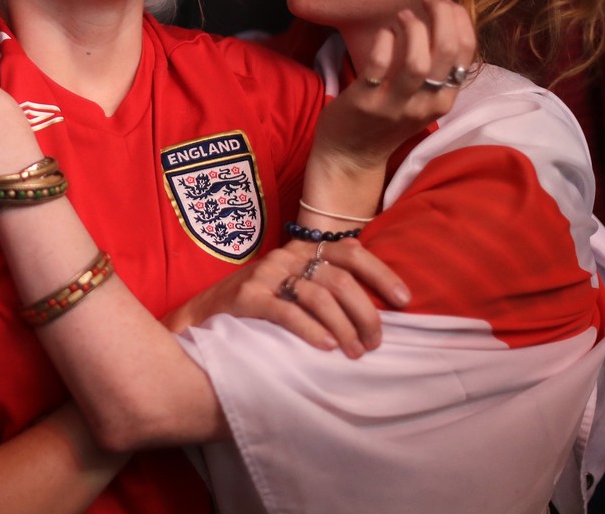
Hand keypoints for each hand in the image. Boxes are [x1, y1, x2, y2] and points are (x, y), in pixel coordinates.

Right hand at [165, 239, 408, 358]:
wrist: (201, 316)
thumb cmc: (257, 307)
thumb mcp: (292, 287)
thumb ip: (325, 287)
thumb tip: (375, 311)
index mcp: (302, 250)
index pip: (350, 251)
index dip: (381, 274)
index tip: (403, 301)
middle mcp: (286, 256)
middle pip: (339, 278)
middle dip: (365, 313)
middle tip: (374, 343)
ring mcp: (265, 275)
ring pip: (318, 295)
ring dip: (343, 327)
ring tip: (354, 352)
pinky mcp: (247, 297)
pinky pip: (287, 312)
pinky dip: (311, 330)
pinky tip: (326, 346)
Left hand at [315, 0, 477, 172]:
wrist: (351, 156)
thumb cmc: (387, 120)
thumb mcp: (422, 99)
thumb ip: (434, 69)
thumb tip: (443, 19)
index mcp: (444, 99)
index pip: (466, 54)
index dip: (460, 21)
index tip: (448, 3)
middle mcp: (425, 104)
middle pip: (447, 52)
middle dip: (443, 17)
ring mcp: (395, 104)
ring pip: (417, 61)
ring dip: (413, 29)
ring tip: (403, 15)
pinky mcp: (366, 102)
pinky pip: (379, 64)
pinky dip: (384, 41)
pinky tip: (384, 32)